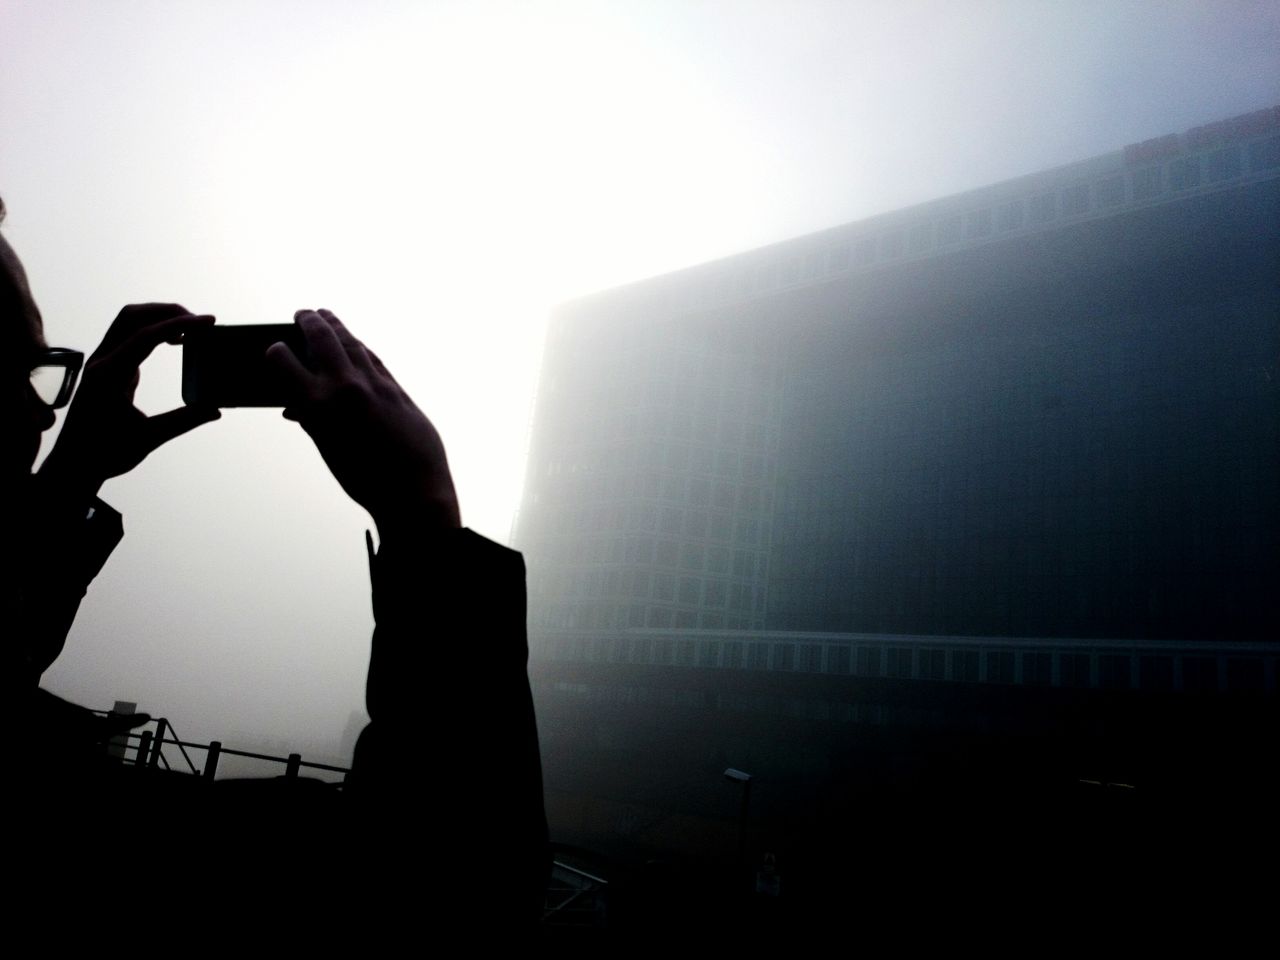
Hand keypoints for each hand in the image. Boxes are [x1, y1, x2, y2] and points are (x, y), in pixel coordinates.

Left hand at [40, 304, 220, 498]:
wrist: (72, 464)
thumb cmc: (104, 454)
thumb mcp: (147, 439)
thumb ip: (183, 421)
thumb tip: (215, 409)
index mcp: (108, 375)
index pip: (146, 336)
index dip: (179, 324)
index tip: (208, 322)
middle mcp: (101, 362)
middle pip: (133, 316)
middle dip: (168, 311)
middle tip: (201, 321)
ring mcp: (101, 363)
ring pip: (128, 322)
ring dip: (159, 318)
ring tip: (190, 329)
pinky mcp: (106, 368)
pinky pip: (129, 337)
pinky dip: (153, 332)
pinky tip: (174, 342)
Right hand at [267, 309, 459, 537]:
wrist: (414, 492)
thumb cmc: (365, 481)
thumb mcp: (328, 450)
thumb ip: (312, 421)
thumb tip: (297, 407)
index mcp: (317, 405)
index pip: (284, 361)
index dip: (276, 351)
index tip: (275, 348)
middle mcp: (345, 387)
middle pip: (323, 338)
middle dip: (309, 321)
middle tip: (302, 313)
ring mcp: (375, 385)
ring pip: (353, 343)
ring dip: (337, 327)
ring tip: (326, 316)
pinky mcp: (399, 390)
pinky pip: (374, 359)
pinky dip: (361, 348)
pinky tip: (356, 344)